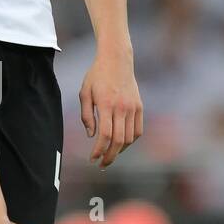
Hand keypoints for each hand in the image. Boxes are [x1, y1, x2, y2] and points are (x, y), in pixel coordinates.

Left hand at [79, 46, 142, 167]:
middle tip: (101, 164)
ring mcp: (133, 107)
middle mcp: (121, 107)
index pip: (105, 135)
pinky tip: (121, 144)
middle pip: (119, 141)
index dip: (99, 150)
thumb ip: (86, 116)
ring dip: (120, 150)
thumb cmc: (97, 76)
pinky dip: (130, 141)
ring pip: (129, 138)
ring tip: (109, 154)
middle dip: (109, 156)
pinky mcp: (139, 107)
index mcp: (106, 104)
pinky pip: (138, 130)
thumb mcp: (85, 93)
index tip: (92, 159)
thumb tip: (91, 136)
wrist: (117, 59)